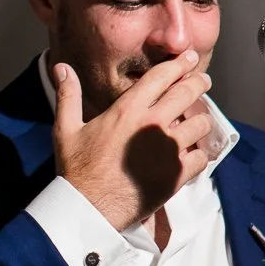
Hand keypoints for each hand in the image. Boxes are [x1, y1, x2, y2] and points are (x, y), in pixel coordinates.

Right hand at [53, 49, 215, 230]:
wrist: (88, 208)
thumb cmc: (76, 170)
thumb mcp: (66, 129)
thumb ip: (68, 95)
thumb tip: (61, 68)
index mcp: (128, 110)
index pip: (162, 76)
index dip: (179, 63)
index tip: (189, 58)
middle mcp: (152, 124)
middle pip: (188, 93)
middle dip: (199, 84)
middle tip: (203, 83)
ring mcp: (168, 148)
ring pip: (201, 124)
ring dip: (200, 122)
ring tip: (197, 123)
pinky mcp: (177, 173)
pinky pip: (202, 157)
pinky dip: (200, 156)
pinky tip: (194, 155)